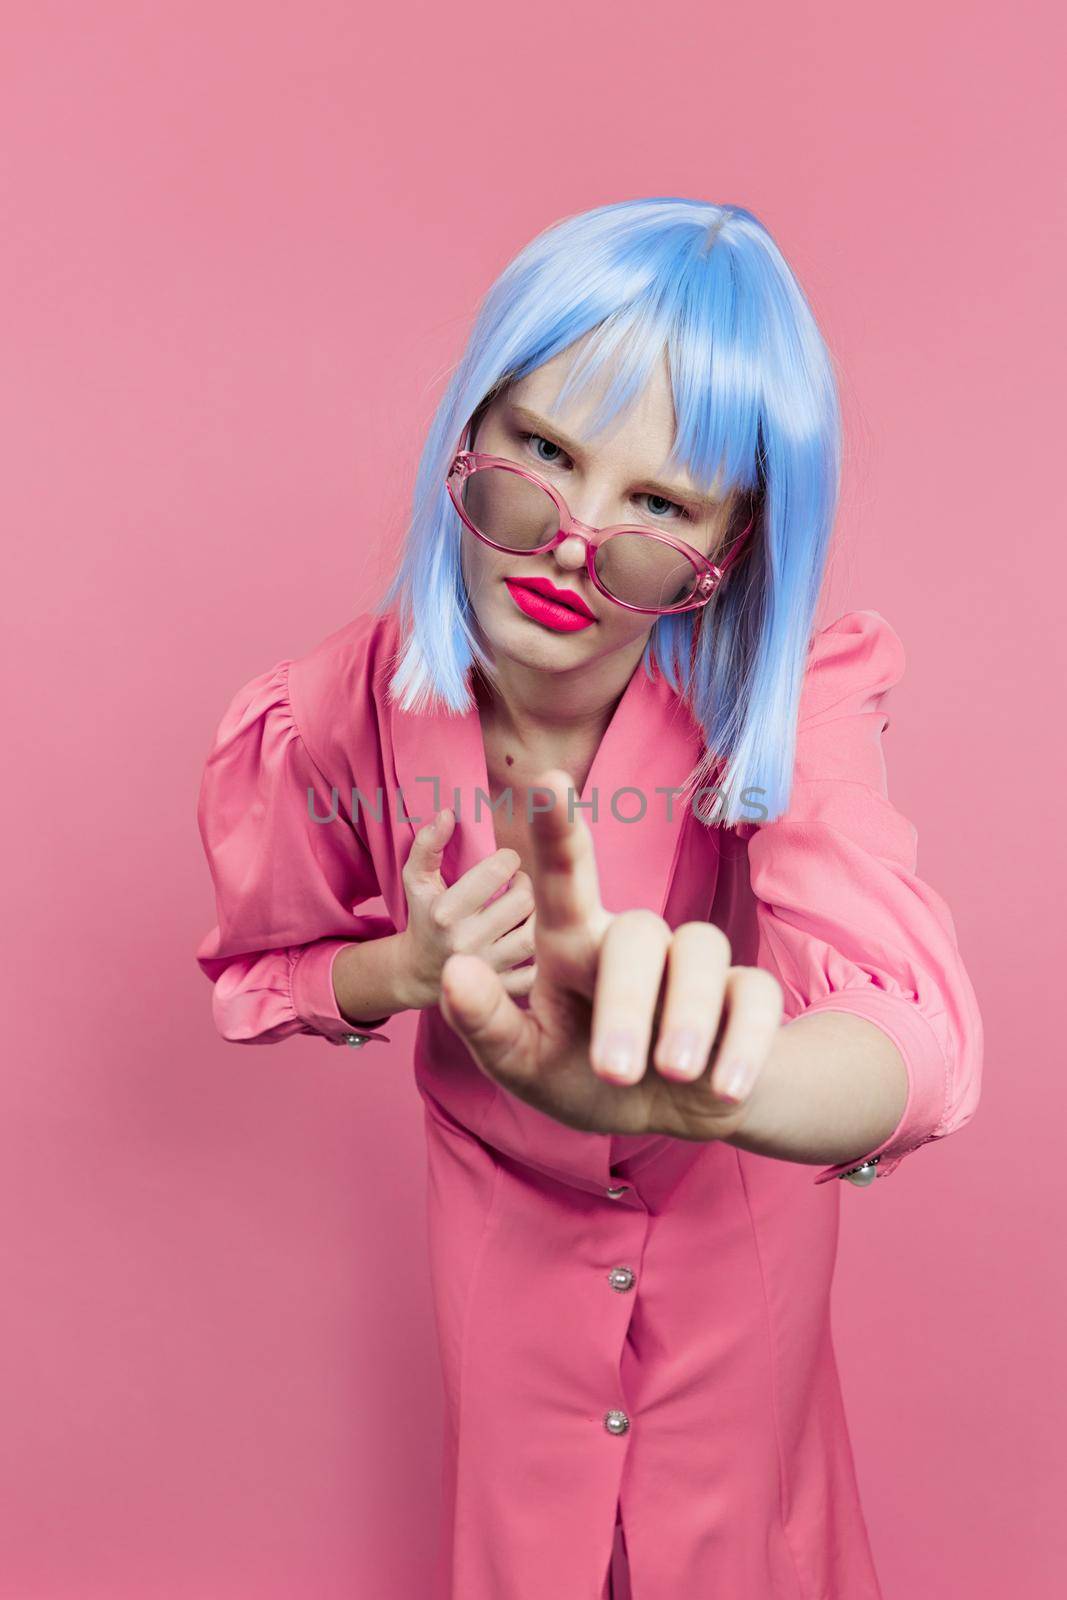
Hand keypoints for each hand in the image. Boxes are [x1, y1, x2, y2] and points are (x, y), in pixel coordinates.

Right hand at [396, 807, 537, 1011]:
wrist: (420, 973)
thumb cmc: (424, 916)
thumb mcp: (416, 880)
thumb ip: (428, 844)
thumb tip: (447, 814)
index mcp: (446, 913)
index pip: (497, 871)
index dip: (509, 859)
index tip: (507, 863)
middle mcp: (466, 943)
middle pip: (523, 900)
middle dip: (526, 885)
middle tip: (520, 884)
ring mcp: (486, 970)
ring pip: (535, 934)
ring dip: (537, 915)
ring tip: (528, 908)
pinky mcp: (502, 991)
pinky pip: (538, 970)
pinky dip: (543, 953)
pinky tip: (535, 939)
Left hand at [437, 770, 783, 1141]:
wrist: (667, 1116)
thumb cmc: (584, 1077)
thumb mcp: (523, 1065)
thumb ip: (486, 1025)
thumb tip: (454, 969)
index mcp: (573, 947)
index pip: (563, 879)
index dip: (557, 830)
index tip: (547, 780)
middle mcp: (633, 944)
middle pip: (638, 934)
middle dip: (627, 1003)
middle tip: (614, 1072)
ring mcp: (692, 965)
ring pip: (701, 952)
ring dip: (687, 1017)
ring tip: (673, 1075)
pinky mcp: (745, 996)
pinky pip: (755, 999)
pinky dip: (742, 1045)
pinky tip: (723, 1089)